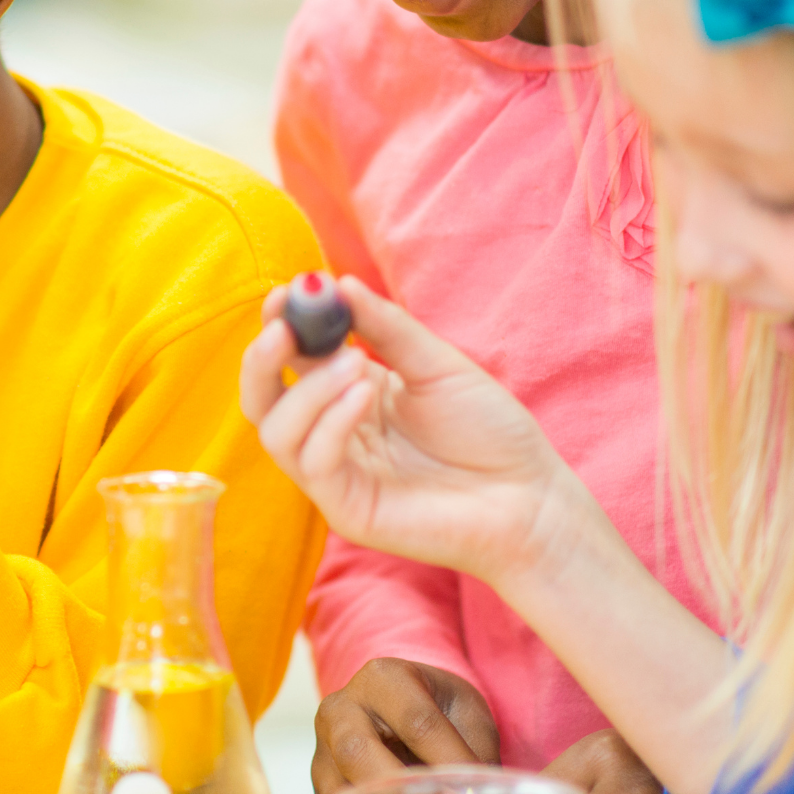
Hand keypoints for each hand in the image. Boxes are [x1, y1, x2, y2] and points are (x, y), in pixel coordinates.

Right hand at [240, 275, 585, 585]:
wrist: (530, 496)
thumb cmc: (489, 430)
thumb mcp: (437, 364)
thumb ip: (387, 328)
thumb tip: (339, 283)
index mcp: (349, 395)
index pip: (290, 360)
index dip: (279, 326)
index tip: (287, 292)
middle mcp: (332, 433)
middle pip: (262, 400)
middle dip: (262, 360)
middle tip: (283, 329)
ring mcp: (335, 475)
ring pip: (277, 433)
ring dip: (306, 390)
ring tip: (354, 362)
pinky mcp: (347, 509)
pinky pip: (313, 464)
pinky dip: (328, 424)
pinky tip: (364, 395)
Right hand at [312, 659, 500, 793]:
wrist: (397, 710)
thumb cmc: (439, 711)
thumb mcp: (464, 714)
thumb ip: (474, 755)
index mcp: (383, 679)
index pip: (416, 722)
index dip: (448, 762)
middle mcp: (341, 710)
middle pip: (359, 754)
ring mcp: (322, 751)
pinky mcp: (318, 790)